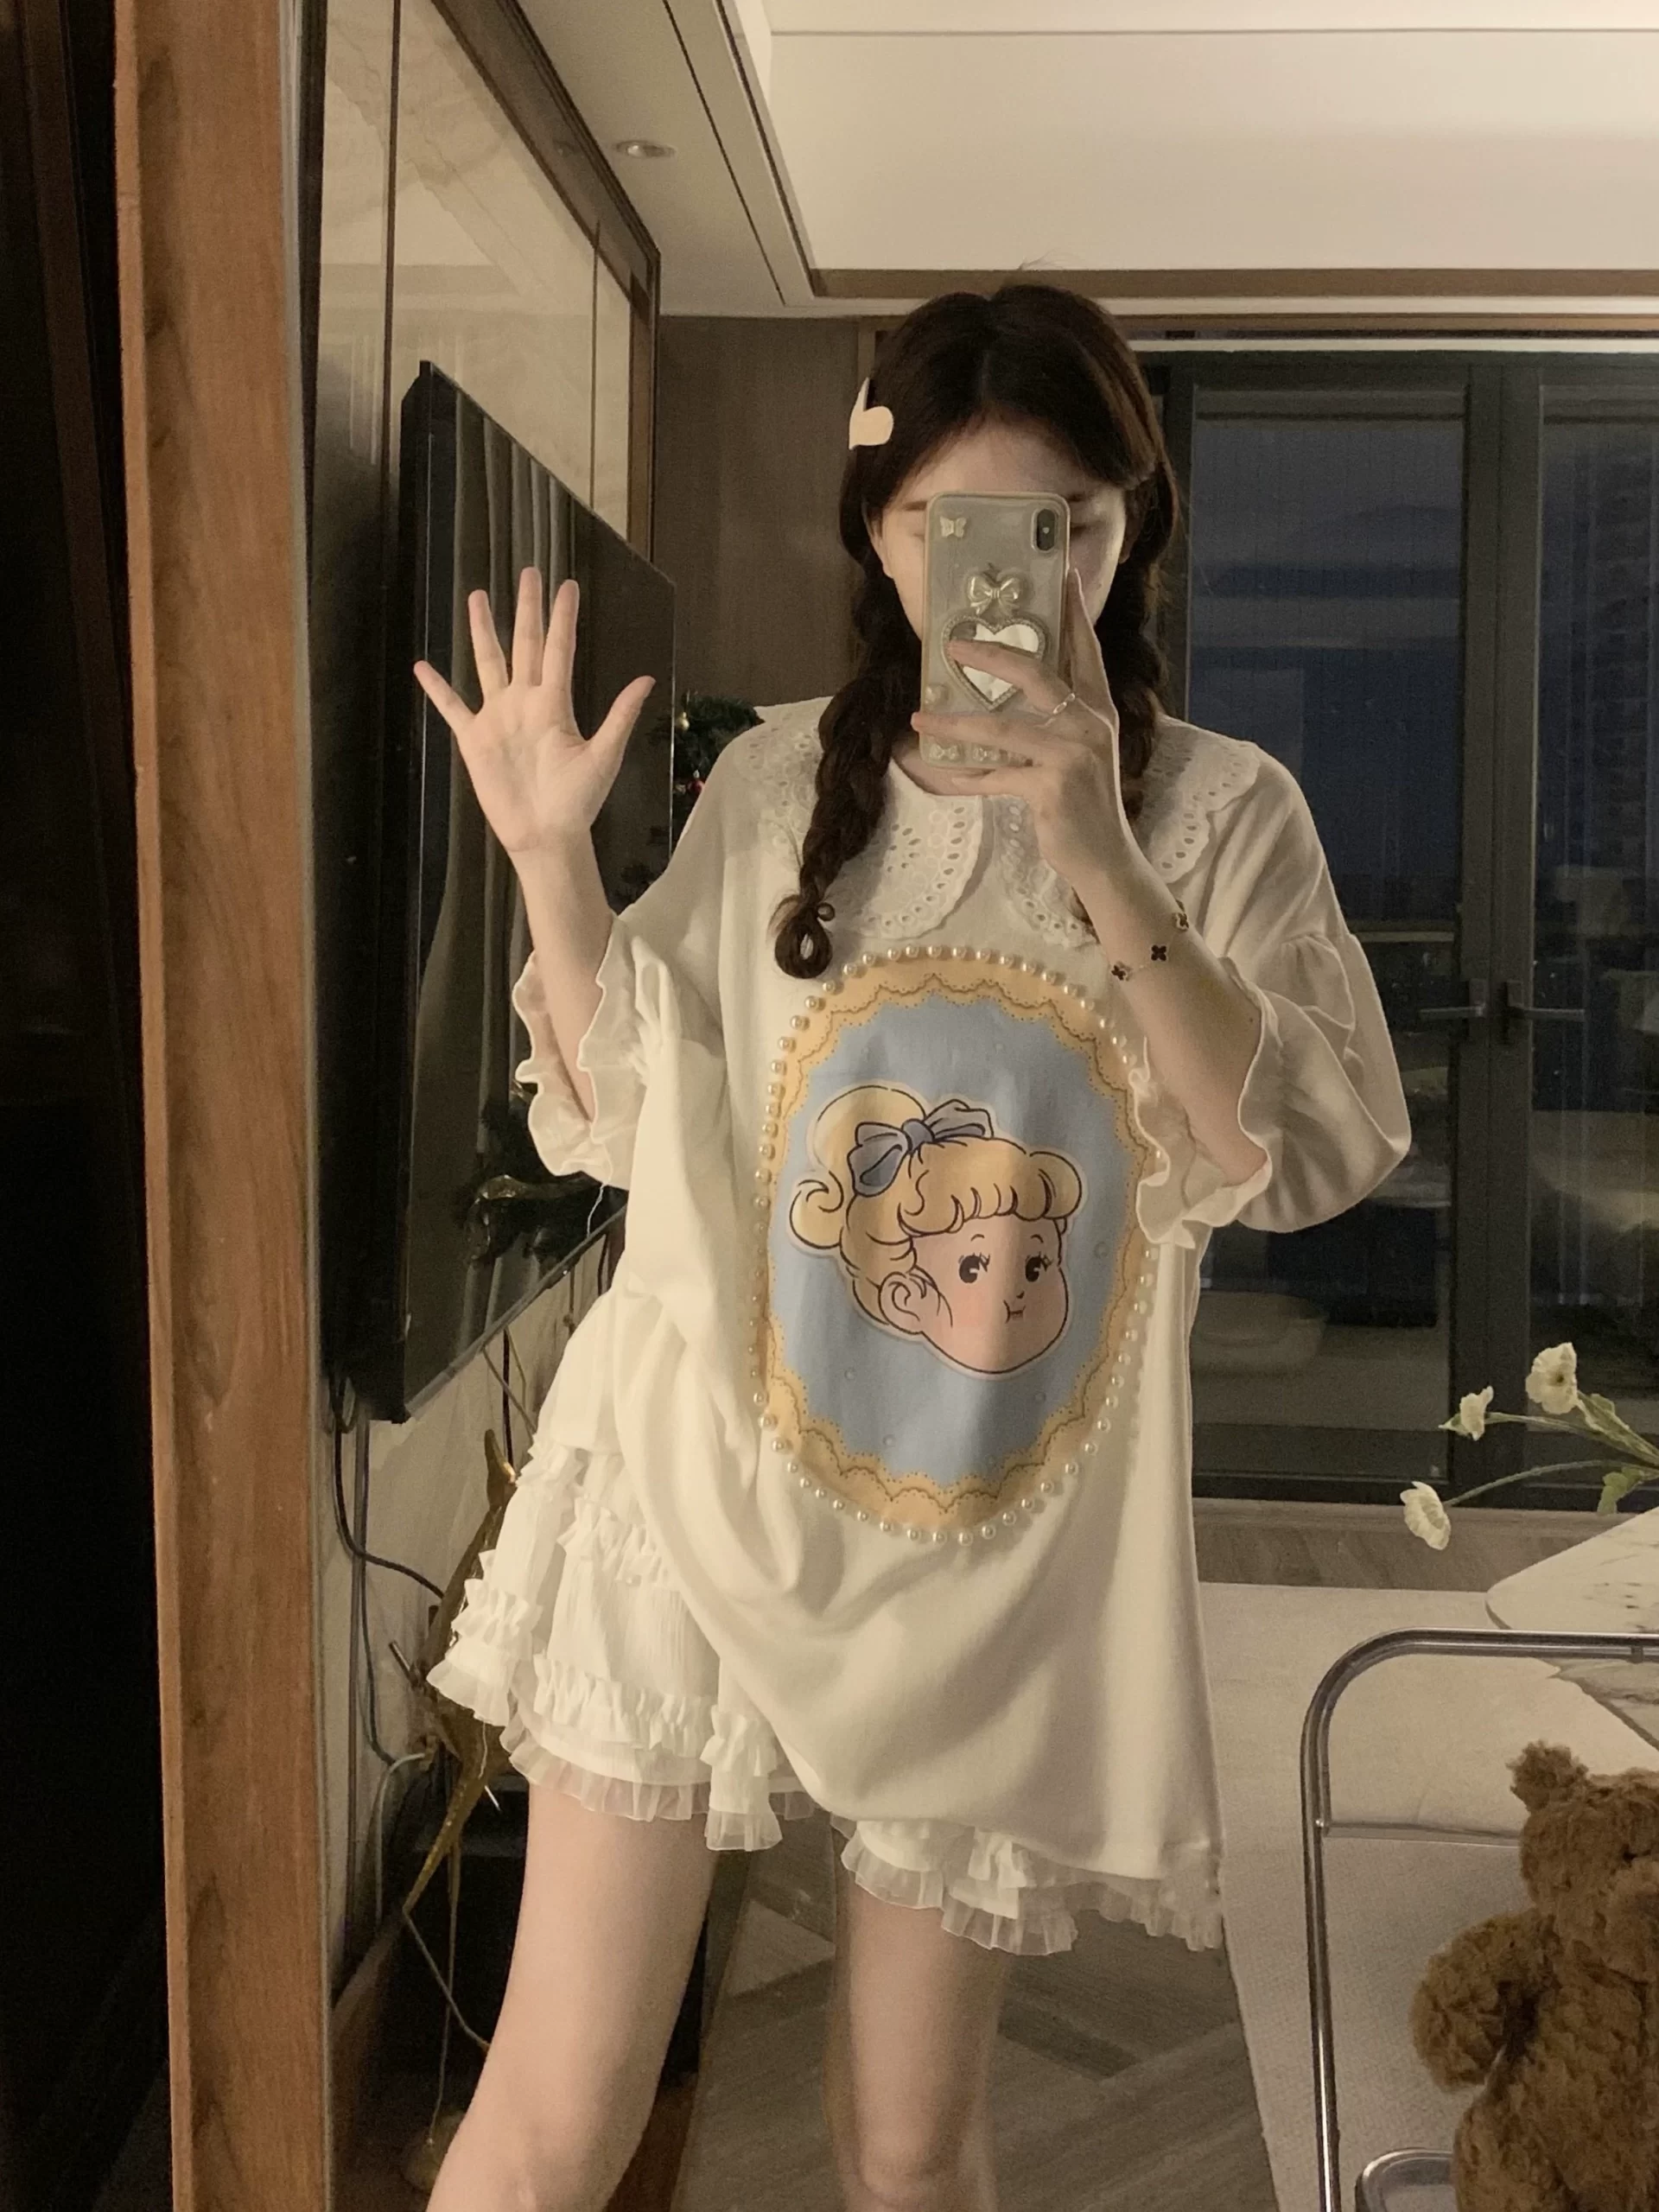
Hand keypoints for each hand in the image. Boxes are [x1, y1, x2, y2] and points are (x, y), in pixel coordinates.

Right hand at [413, 567, 654, 857]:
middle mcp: (526, 702)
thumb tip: (646, 679)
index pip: (558, 649)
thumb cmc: (578, 801)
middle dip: (527, 608)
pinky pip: (452, 707)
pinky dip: (438, 689)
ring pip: (488, 662)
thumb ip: (620, 717)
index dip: (562, 618)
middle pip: (524, 644)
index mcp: (556, 703)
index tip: (566, 585)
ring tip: (476, 595)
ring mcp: (498, 717)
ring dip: (482, 630)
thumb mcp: (604, 757)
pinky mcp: (475, 739)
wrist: (545, 835)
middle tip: (529, 572)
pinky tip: (423, 666)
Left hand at [909, 566, 1137, 893]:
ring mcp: (1072, 754)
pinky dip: (968, 776)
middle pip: (1036, 672)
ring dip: (955, 724)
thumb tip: (1005, 701)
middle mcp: (1089, 723)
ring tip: (922, 719)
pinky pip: (996, 775)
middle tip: (952, 644)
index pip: (1085, 649)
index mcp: (1098, 708)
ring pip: (1001, 726)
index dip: (1074, 613)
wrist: (1105, 857)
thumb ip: (1054, 722)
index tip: (1063, 576)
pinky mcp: (1051, 787)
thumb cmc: (1085, 803)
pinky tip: (947, 774)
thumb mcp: (1079, 753)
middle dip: (990, 654)